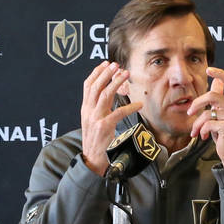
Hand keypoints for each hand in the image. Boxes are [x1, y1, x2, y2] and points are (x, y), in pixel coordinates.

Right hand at [80, 61, 142, 176]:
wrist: (92, 160)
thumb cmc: (97, 141)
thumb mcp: (94, 122)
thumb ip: (100, 108)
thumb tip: (110, 95)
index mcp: (85, 109)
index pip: (88, 85)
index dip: (96, 73)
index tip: (105, 64)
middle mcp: (88, 111)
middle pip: (96, 87)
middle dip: (106, 74)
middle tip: (117, 65)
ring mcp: (95, 118)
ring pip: (104, 95)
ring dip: (116, 83)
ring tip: (125, 75)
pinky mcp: (104, 127)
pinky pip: (118, 113)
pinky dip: (129, 107)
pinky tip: (138, 104)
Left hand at [188, 66, 223, 166]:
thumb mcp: (223, 113)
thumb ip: (220, 98)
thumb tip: (216, 81)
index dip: (219, 73)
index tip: (208, 70)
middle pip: (212, 95)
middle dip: (197, 103)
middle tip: (190, 112)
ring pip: (207, 113)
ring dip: (197, 123)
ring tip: (196, 131)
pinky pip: (208, 124)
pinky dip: (201, 131)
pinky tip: (203, 136)